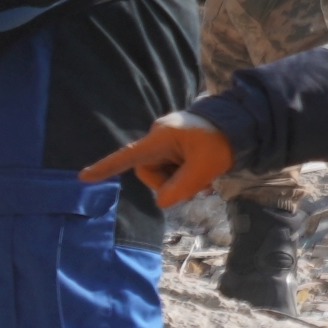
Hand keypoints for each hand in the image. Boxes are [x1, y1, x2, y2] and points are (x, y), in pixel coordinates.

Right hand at [83, 112, 239, 206]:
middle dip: (170, 184)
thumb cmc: (222, 142)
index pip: (127, 156)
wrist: (243, 124)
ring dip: (181, 181)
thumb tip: (161, 202)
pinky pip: (172, 166)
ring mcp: (167, 141)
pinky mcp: (177, 145)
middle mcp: (159, 139)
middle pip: (149, 172)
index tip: (84, 177)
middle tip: (198, 189)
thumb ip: (181, 187)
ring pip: (162, 172)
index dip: (105, 168)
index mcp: (160, 139)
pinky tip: (204, 178)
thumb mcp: (204, 168)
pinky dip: (184, 175)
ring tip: (206, 183)